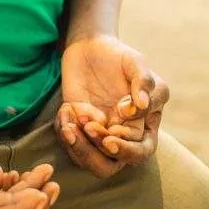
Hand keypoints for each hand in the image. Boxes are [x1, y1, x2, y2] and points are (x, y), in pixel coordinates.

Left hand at [57, 35, 168, 177]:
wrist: (89, 46)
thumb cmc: (118, 55)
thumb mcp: (135, 61)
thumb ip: (143, 81)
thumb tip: (142, 105)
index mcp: (144, 123)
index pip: (141, 150)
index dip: (126, 149)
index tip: (112, 134)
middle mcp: (122, 132)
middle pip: (113, 163)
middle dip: (98, 150)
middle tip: (89, 127)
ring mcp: (98, 130)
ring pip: (90, 160)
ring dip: (79, 147)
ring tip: (70, 125)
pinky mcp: (77, 125)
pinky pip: (70, 142)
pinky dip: (64, 131)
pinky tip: (65, 110)